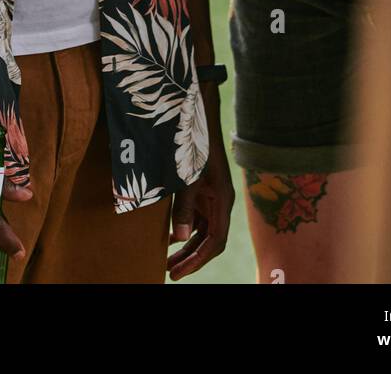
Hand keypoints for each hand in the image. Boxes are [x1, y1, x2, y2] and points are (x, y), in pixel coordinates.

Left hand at [166, 125, 233, 280]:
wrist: (199, 117)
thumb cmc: (195, 145)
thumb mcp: (187, 177)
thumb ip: (184, 207)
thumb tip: (181, 238)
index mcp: (222, 201)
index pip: (214, 241)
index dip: (197, 259)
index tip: (178, 272)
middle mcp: (220, 203)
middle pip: (209, 241)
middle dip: (191, 258)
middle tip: (170, 273)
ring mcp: (213, 198)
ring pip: (203, 231)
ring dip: (187, 247)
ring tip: (168, 262)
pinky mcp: (204, 192)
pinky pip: (197, 219)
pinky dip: (185, 230)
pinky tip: (170, 238)